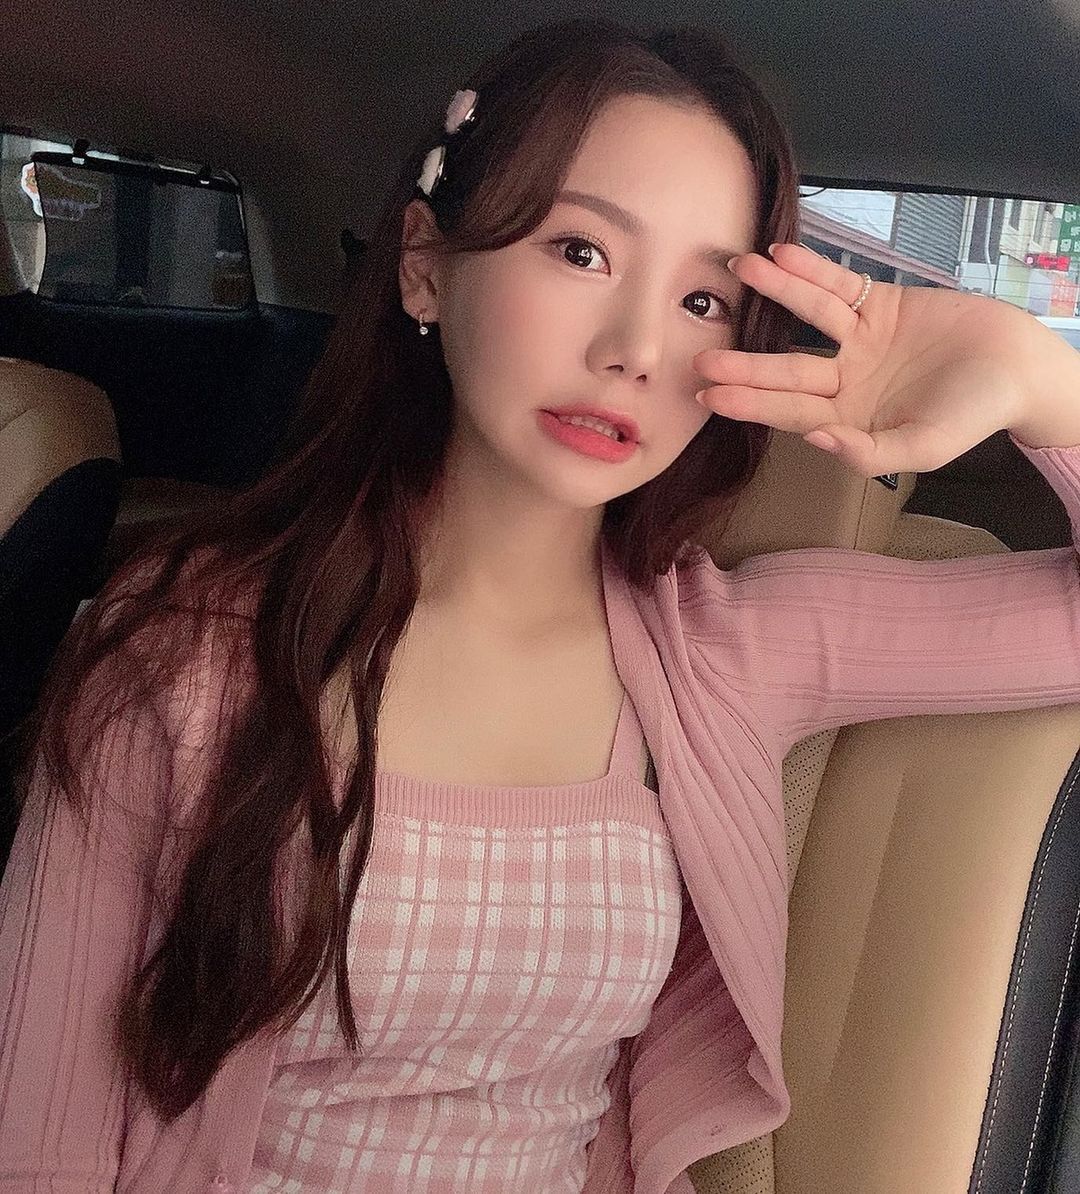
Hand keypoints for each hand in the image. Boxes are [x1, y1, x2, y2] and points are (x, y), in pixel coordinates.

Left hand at [692, 243, 1075, 475]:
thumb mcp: (923, 448)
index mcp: (848, 420)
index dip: (749, 404)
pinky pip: (840, 286)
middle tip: (700, 357)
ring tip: (740, 271)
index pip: (788, 412)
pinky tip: (780, 255)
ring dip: (774, 294)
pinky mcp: (880, 305)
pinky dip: (812, 270)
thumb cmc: (973, 415)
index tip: (709, 397)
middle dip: (744, 364)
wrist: (1020, 368)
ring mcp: (859, 341)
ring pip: (807, 315)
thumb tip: (817, 441)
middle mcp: (844, 381)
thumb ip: (870, 454)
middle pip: (785, 369)